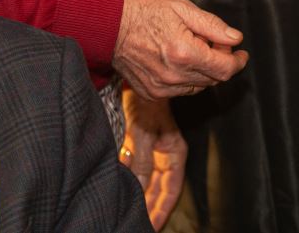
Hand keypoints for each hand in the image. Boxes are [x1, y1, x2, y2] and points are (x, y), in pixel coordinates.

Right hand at [115, 0, 248, 99]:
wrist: (107, 25)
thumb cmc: (143, 11)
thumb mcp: (182, 8)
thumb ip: (212, 25)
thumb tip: (235, 38)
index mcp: (184, 53)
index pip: (224, 69)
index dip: (238, 61)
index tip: (241, 53)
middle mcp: (174, 76)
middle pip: (213, 79)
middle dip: (221, 62)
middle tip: (215, 43)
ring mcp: (161, 88)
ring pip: (198, 86)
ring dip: (204, 71)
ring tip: (193, 48)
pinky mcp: (151, 93)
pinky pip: (180, 90)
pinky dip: (186, 77)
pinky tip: (178, 59)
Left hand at [119, 88, 185, 229]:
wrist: (136, 81)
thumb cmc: (146, 102)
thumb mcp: (144, 134)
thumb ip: (142, 162)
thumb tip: (141, 188)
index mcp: (174, 153)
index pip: (170, 190)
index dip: (162, 210)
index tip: (153, 226)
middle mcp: (166, 154)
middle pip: (161, 188)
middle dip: (152, 207)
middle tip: (141, 225)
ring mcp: (154, 150)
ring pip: (149, 181)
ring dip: (141, 195)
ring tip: (131, 212)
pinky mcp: (141, 144)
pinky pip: (138, 169)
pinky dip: (132, 181)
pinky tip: (123, 190)